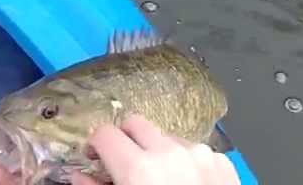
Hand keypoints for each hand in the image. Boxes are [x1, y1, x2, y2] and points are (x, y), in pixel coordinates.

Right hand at [69, 115, 239, 184]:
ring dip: (156, 152)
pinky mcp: (222, 163)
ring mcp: (200, 155)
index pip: (104, 134)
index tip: (96, 159)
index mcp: (139, 169)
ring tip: (159, 182)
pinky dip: (185, 162)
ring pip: (166, 137)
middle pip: (136, 124)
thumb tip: (80, 178)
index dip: (96, 147)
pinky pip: (194, 151)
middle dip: (124, 140)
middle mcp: (170, 153)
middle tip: (122, 165)